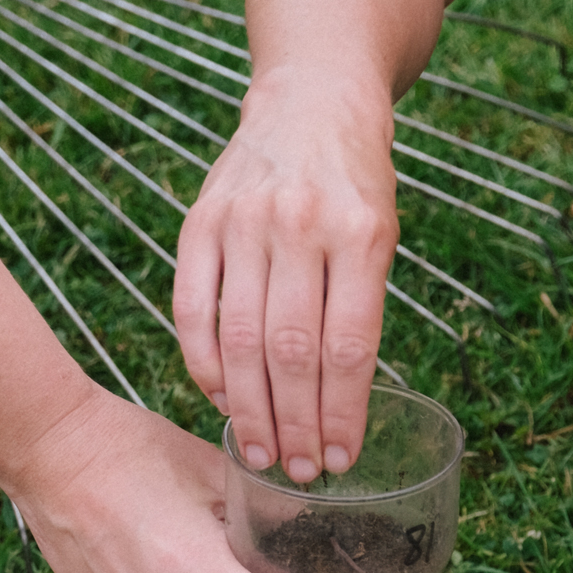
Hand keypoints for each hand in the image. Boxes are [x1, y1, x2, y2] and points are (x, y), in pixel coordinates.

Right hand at [173, 67, 397, 483]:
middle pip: (292, 351)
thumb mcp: (380, 236)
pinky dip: (203, 365)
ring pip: (240, 339)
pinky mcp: (200, 222)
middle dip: (294, 424)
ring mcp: (245, 223)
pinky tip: (219, 400)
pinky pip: (193, 310)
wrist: (311, 100)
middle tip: (295, 472)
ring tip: (259, 454)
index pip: (349, 346)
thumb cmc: (355, 184)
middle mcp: (301, 226)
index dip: (342, 412)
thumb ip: (357, 309)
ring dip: (249, 409)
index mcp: (360, 234)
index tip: (340, 458)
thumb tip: (334, 410)